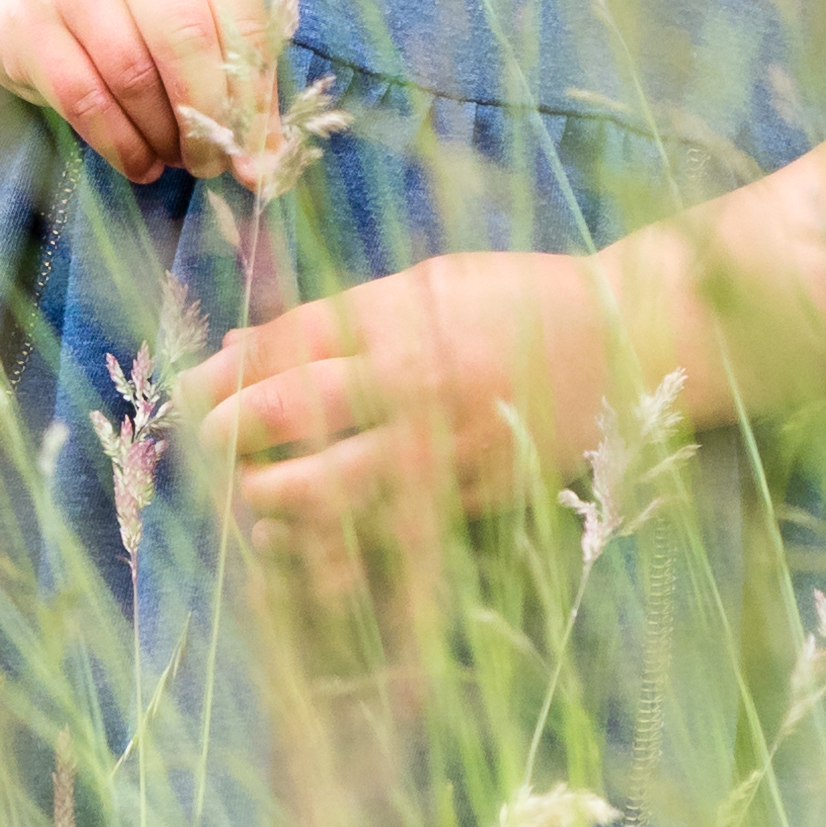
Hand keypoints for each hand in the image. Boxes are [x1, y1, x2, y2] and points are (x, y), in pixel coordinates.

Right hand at [0, 0, 275, 189]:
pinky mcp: (26, 18)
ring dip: (163, 134)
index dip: (255, 90)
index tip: (260, 151)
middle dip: (208, 116)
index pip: (240, 11)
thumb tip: (267, 158)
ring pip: (132, 72)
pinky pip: (83, 98)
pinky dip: (120, 143)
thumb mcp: (190, 14)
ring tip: (176, 158)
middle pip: (185, 37)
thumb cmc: (128, 9)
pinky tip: (140, 162)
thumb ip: (236, 70)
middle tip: (214, 162)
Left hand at [179, 250, 620, 581]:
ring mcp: (443, 449)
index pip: (286, 348)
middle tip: (212, 442)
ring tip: (252, 496)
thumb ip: (339, 315)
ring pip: (327, 490)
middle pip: (289, 415)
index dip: (226, 374)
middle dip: (230, 434)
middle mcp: (414, 385)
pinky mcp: (472, 500)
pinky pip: (384, 534)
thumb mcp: (428, 282)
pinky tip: (303, 540)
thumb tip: (243, 346)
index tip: (195, 390)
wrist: (630, 344)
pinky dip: (333, 543)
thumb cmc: (523, 299)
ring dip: (270, 499)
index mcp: (402, 318)